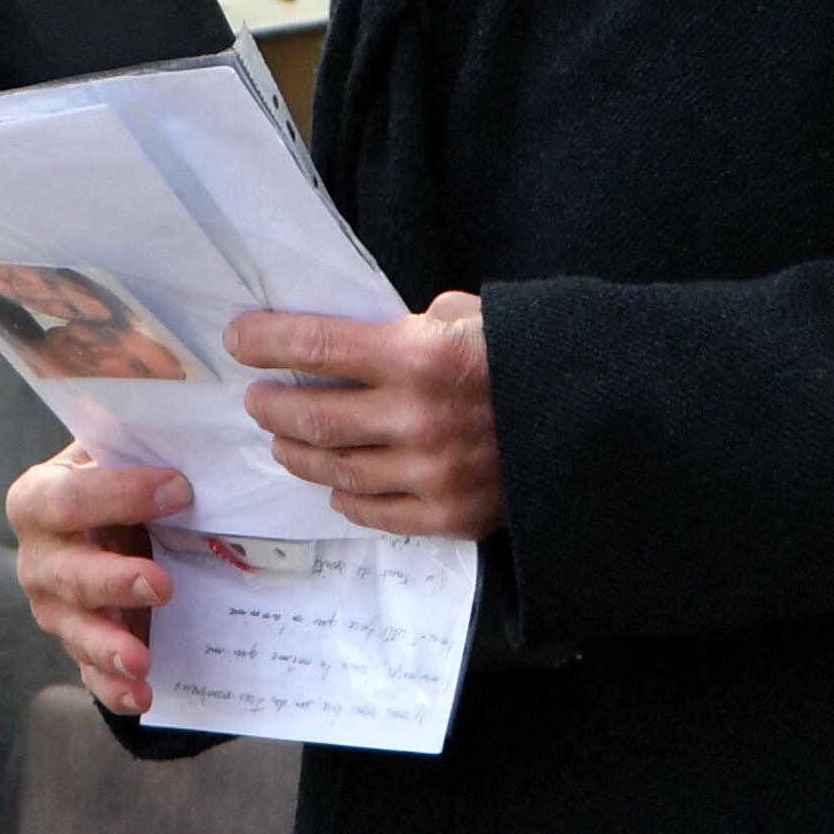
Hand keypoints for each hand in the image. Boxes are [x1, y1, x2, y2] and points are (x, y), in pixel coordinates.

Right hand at [7, 443, 187, 718]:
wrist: (98, 525)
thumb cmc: (111, 484)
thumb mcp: (114, 459)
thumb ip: (136, 454)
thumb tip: (195, 455)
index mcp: (37, 500)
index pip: (67, 499)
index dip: (120, 495)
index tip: (179, 489)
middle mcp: (36, 558)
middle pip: (68, 573)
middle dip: (114, 581)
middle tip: (161, 585)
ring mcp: (52, 607)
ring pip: (75, 630)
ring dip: (109, 646)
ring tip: (142, 660)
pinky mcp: (76, 644)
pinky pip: (90, 672)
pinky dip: (114, 688)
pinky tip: (141, 695)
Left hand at [230, 291, 504, 539]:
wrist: (595, 418)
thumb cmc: (524, 356)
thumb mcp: (465, 317)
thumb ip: (403, 327)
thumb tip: (346, 339)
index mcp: (420, 355)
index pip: (316, 346)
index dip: (267, 342)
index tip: (238, 340)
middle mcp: (419, 418)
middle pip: (313, 418)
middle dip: (272, 407)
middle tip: (257, 399)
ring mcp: (433, 474)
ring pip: (334, 470)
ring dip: (297, 454)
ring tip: (283, 440)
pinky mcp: (449, 516)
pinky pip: (373, 511)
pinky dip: (344, 496)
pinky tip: (333, 483)